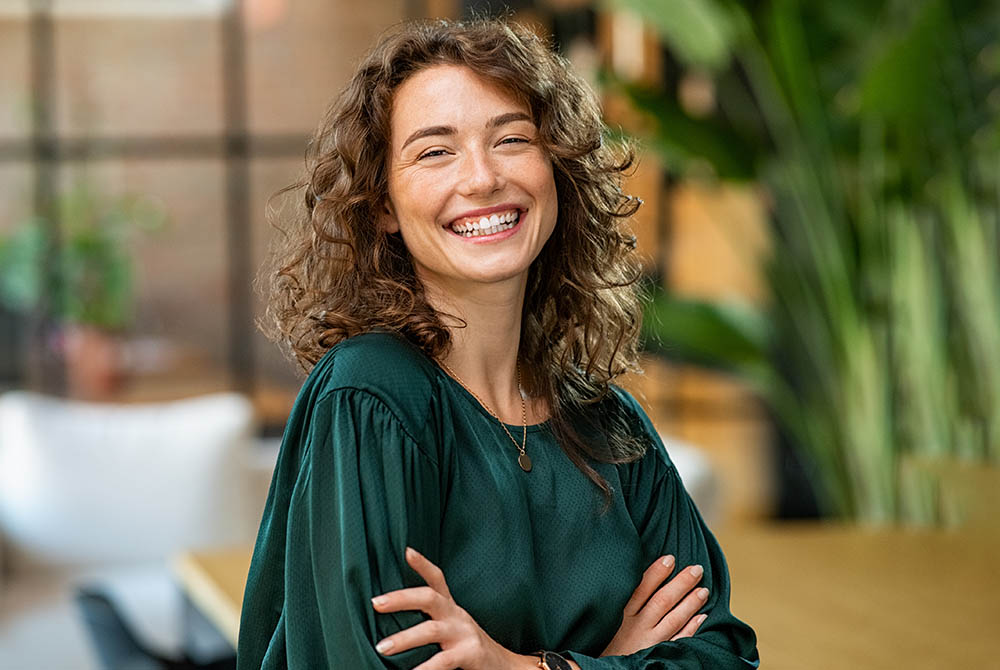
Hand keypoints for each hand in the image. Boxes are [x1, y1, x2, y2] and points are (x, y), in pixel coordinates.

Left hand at [371, 547, 522, 669]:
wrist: (505, 665)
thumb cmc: (468, 646)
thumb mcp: (452, 625)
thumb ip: (432, 618)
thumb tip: (394, 613)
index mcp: (450, 608)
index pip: (437, 579)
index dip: (423, 564)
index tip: (406, 551)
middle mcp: (457, 615)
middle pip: (429, 597)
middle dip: (401, 598)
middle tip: (376, 603)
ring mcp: (464, 633)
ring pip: (431, 630)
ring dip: (405, 638)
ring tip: (382, 648)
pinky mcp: (470, 653)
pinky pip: (444, 660)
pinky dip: (426, 667)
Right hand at [600, 555, 708, 656]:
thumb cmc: (608, 641)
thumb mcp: (609, 618)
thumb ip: (623, 601)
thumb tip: (636, 576)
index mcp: (622, 614)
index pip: (642, 588)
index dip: (657, 572)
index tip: (670, 558)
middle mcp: (637, 626)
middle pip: (662, 601)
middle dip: (681, 583)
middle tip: (697, 569)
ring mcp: (649, 641)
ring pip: (674, 619)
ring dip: (690, 603)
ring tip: (704, 590)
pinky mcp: (658, 653)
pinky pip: (679, 640)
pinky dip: (691, 628)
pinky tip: (702, 617)